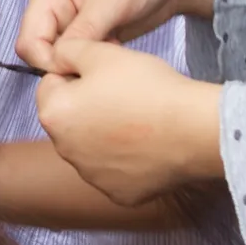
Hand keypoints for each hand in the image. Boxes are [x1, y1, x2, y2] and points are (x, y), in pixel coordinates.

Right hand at [15, 0, 218, 73]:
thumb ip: (84, 29)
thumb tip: (60, 61)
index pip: (29, 42)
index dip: (49, 63)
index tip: (83, 69)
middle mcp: (53, 10)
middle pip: (41, 54)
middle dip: (66, 66)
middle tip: (101, 67)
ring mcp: (70, 24)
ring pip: (60, 60)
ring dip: (82, 67)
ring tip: (111, 62)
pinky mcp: (88, 36)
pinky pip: (79, 60)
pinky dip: (93, 66)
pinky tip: (116, 60)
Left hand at [33, 38, 223, 206]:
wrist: (194, 129)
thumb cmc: (147, 87)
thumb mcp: (101, 53)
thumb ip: (67, 50)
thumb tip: (56, 57)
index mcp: (53, 114)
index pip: (51, 83)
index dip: (76, 72)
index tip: (105, 72)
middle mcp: (64, 151)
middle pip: (70, 118)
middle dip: (88, 104)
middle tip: (124, 93)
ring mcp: (92, 177)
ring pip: (90, 146)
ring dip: (104, 133)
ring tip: (138, 118)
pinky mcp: (119, 194)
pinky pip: (115, 171)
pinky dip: (126, 160)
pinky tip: (147, 145)